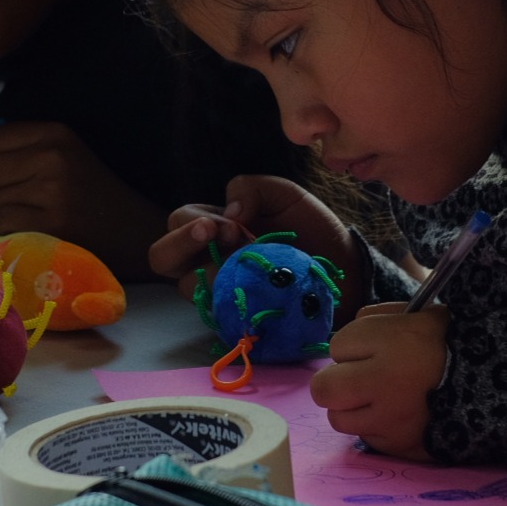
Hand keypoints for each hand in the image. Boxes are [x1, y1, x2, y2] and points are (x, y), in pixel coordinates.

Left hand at [0, 121, 160, 246]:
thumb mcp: (64, 158)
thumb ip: (16, 156)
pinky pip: (2, 224)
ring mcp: (54, 192)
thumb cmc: (94, 196)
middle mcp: (53, 157)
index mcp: (56, 133)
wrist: (136, 233)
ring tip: (17, 220)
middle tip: (2, 207)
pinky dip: (5, 233)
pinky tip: (26, 234)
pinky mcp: (53, 225)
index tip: (0, 180)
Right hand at [151, 175, 359, 304]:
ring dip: (210, 272)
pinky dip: (233, 300)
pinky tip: (257, 293)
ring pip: (187, 287)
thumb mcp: (284, 194)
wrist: (344, 267)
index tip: (230, 225)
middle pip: (162, 258)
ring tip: (243, 265)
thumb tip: (228, 211)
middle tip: (218, 236)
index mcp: (212, 228)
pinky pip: (217, 314)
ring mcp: (220, 291)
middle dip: (181, 244)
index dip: (192, 223)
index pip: (176, 223)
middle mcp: (207, 260)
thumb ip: (251, 188)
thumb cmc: (309, 229)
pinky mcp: (237, 317)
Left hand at [309, 302, 450, 458]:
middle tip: (358, 378)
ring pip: (338, 418)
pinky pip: (367, 436)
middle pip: (324, 389)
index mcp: (394, 341)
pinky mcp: (398, 446)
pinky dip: (376, 427)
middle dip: (336, 382)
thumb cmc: (453, 346)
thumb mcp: (421, 315)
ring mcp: (390, 420)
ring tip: (378, 399)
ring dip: (353, 408)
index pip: (338, 344)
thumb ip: (378, 320)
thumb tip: (346, 342)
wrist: (497, 386)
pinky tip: (398, 416)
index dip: (354, 346)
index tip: (374, 348)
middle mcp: (386, 382)